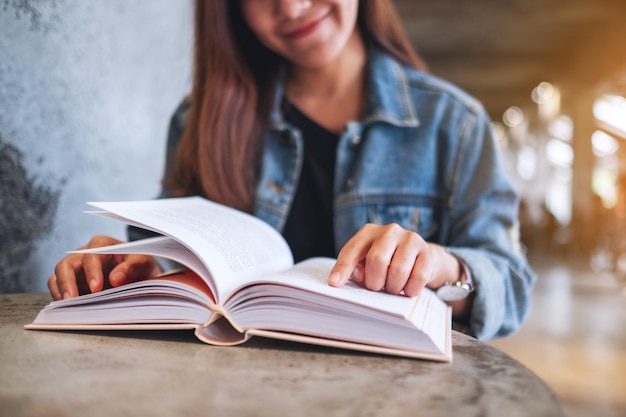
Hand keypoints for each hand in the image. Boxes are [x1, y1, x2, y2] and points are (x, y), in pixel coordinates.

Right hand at [48, 235, 161, 299]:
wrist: (140, 275)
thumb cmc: (140, 265)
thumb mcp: (142, 263)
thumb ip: (131, 268)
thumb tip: (115, 279)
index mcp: (102, 245)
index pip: (91, 255)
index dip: (91, 272)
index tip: (96, 288)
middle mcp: (84, 254)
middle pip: (66, 265)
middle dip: (67, 283)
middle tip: (71, 300)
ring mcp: (76, 269)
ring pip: (57, 276)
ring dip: (60, 292)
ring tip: (67, 307)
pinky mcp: (72, 282)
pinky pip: (58, 288)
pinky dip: (60, 297)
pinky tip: (68, 309)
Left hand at [328, 223, 456, 296]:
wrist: (423, 257)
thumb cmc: (389, 262)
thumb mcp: (368, 263)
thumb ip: (358, 268)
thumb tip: (354, 276)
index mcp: (369, 232)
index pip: (352, 250)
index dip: (343, 268)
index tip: (334, 284)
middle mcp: (390, 231)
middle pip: (377, 260)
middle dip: (375, 281)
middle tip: (378, 288)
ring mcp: (411, 239)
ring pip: (398, 271)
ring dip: (393, 287)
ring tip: (393, 287)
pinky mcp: (428, 252)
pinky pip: (417, 277)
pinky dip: (410, 289)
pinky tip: (408, 288)